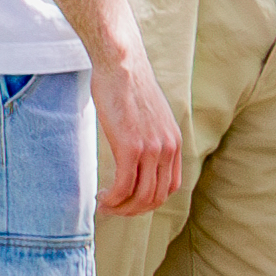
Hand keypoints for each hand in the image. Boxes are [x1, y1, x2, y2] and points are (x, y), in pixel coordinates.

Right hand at [87, 35, 192, 217]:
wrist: (122, 65)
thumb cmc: (128, 87)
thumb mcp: (150, 116)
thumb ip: (150, 136)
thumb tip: (139, 149)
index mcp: (174, 143)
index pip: (170, 187)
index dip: (150, 201)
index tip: (130, 202)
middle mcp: (168, 149)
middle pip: (156, 197)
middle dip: (134, 210)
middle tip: (113, 209)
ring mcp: (151, 150)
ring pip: (141, 196)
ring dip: (122, 208)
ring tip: (105, 206)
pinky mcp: (130, 147)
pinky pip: (124, 186)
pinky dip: (113, 199)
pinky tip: (101, 199)